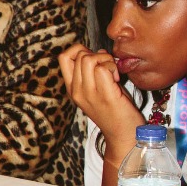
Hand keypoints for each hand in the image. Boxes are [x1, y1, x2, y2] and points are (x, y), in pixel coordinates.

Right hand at [58, 43, 144, 164]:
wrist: (124, 135)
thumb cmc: (116, 111)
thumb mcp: (99, 89)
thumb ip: (95, 71)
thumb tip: (98, 51)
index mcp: (73, 89)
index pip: (63, 57)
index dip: (80, 50)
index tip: (96, 59)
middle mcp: (77, 91)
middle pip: (79, 55)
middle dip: (98, 54)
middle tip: (109, 68)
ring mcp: (89, 94)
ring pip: (89, 59)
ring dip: (106, 60)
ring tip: (114, 74)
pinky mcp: (105, 96)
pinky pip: (103, 69)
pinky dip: (113, 67)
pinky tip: (118, 79)